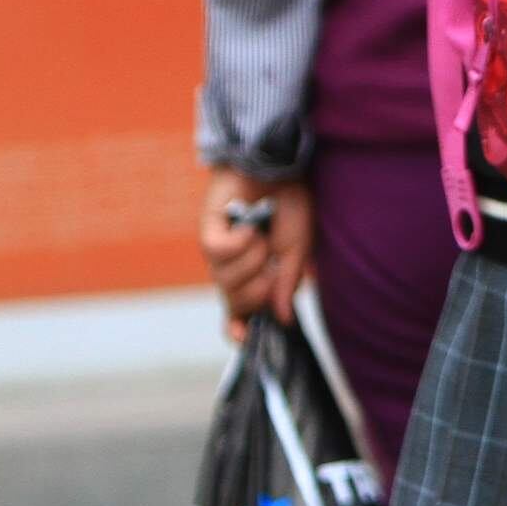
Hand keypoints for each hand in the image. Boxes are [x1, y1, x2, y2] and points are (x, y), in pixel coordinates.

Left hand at [199, 170, 314, 336]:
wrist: (279, 166)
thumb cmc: (291, 204)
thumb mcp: (299, 248)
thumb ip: (288, 283)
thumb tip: (282, 318)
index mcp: (257, 274)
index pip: (240, 311)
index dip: (239, 327)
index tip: (244, 338)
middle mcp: (233, 267)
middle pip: (235, 302)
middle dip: (258, 289)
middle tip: (272, 265)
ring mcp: (218, 252)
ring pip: (225, 279)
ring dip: (252, 259)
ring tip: (261, 235)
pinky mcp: (208, 232)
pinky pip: (217, 253)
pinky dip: (239, 242)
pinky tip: (248, 227)